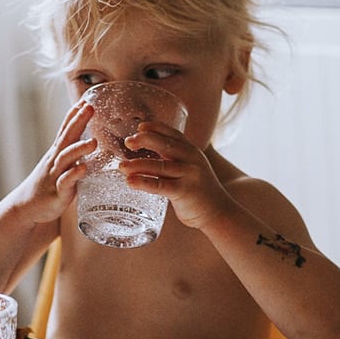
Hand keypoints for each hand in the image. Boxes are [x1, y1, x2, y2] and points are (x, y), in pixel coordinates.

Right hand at [12, 99, 96, 224]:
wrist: (27, 208)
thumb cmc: (48, 185)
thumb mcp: (60, 166)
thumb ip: (73, 155)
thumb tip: (92, 144)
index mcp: (57, 154)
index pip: (65, 130)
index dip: (74, 115)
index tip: (85, 100)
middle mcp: (55, 161)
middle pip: (66, 138)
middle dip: (78, 122)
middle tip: (90, 108)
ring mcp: (55, 176)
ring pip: (66, 159)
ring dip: (79, 148)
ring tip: (93, 142)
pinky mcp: (57, 193)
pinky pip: (65, 182)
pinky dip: (74, 174)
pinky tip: (83, 168)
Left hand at [119, 122, 234, 231]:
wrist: (218, 211)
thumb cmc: (199, 189)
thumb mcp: (191, 167)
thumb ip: (175, 159)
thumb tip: (148, 153)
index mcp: (192, 150)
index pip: (172, 133)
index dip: (155, 128)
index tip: (140, 127)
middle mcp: (192, 159)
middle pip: (165, 144)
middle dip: (144, 140)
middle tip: (128, 142)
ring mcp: (189, 175)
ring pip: (159, 166)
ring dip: (137, 165)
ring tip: (121, 166)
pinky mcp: (184, 192)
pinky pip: (160, 186)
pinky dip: (143, 183)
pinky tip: (130, 182)